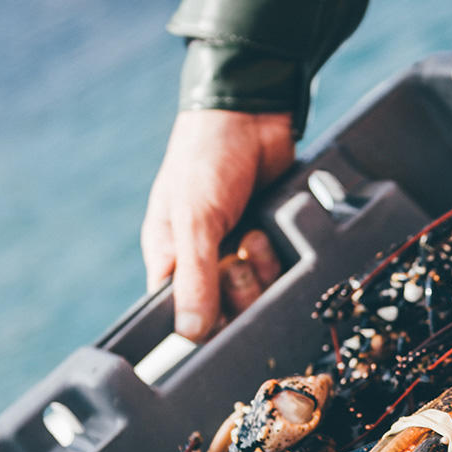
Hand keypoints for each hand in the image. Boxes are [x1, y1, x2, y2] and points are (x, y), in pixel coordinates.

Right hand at [141, 109, 293, 338]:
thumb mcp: (194, 219)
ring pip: (257, 293)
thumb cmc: (205, 160)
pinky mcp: (269, 239)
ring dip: (261, 270)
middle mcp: (203, 260)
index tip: (220, 313)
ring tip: (254, 236)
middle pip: (226, 310)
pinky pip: (281, 269)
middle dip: (239, 288)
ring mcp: (237, 250)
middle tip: (236, 257)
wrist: (252, 117)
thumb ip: (194, 277)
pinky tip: (269, 230)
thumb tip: (190, 334)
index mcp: (170, 258)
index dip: (203, 320)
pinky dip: (279, 254)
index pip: (182, 313)